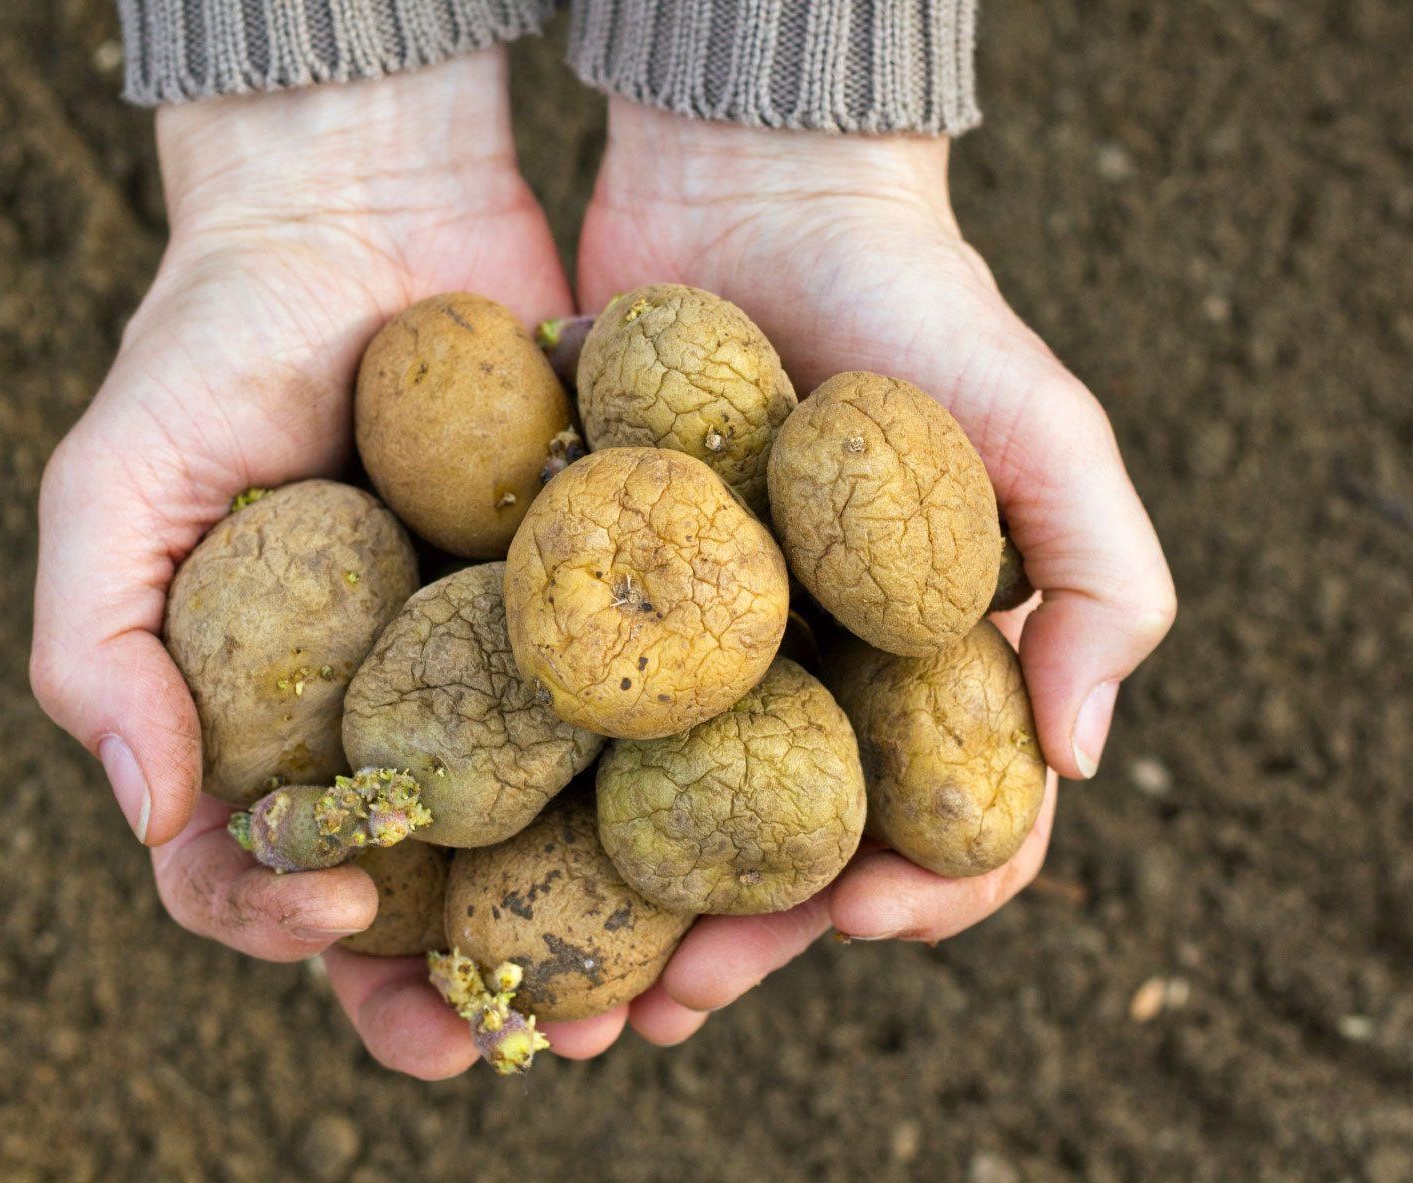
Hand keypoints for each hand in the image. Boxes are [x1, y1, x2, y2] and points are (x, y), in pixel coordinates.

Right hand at [31, 52, 622, 1077]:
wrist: (365, 206)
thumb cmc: (215, 344)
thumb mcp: (116, 483)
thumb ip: (98, 646)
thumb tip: (152, 816)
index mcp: (260, 723)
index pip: (255, 867)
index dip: (284, 921)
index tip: (343, 918)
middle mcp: (384, 720)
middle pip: (419, 896)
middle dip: (461, 987)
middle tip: (522, 1043)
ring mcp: (496, 675)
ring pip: (542, 842)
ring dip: (586, 937)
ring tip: (642, 1004)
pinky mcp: (597, 616)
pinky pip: (638, 728)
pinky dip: (673, 801)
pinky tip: (721, 858)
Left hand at [576, 102, 1175, 1041]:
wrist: (761, 199)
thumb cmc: (920, 307)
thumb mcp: (1044, 428)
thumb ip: (1099, 578)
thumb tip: (1084, 756)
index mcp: (927, 668)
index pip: (953, 819)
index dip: (927, 892)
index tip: (869, 920)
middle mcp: (817, 678)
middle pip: (792, 848)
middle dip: (748, 941)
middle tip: (680, 1004)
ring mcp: (706, 652)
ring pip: (674, 818)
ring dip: (636, 914)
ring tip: (587, 989)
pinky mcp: (602, 605)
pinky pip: (580, 723)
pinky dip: (548, 802)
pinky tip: (502, 862)